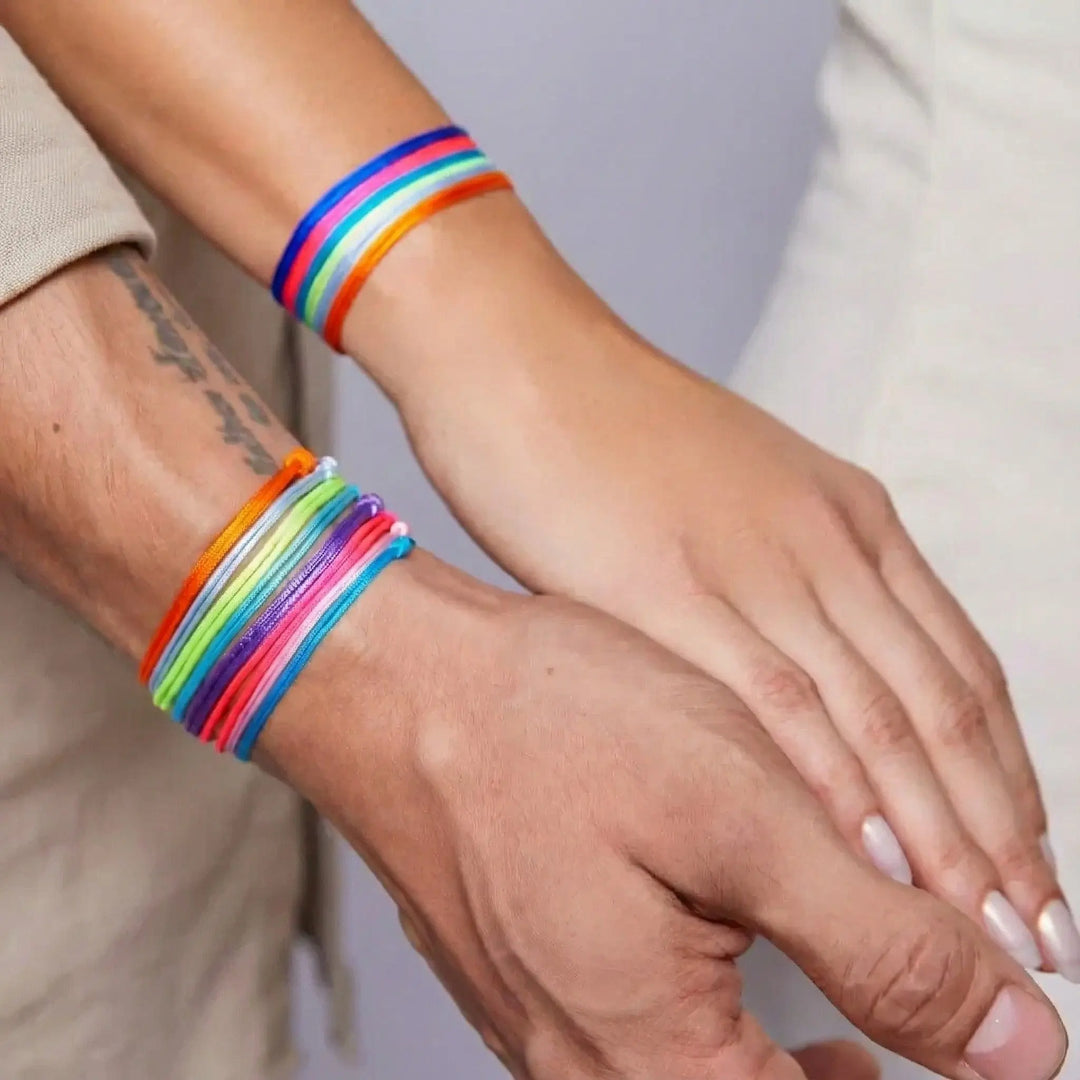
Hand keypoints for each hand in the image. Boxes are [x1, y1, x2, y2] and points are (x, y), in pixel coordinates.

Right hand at [263, 553, 1065, 1079]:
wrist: (395, 684)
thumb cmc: (546, 727)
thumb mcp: (745, 819)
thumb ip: (884, 943)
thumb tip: (1015, 1041)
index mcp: (654, 1062)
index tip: (969, 1045)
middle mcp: (585, 1070)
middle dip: (848, 1078)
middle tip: (910, 1041)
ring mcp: (541, 1029)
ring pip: (689, 1079)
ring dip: (778, 1052)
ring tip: (839, 1025)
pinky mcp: (520, 978)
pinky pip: (632, 1037)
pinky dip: (708, 1011)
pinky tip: (725, 949)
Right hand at [391, 304, 1068, 977]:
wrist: (520, 363)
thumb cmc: (610, 437)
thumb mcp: (732, 498)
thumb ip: (784, 583)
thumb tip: (811, 676)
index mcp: (845, 518)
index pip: (962, 669)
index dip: (1007, 778)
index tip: (1030, 864)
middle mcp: (821, 542)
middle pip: (941, 705)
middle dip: (996, 829)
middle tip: (1037, 928)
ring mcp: (751, 563)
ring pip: (878, 715)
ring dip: (938, 831)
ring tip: (980, 925)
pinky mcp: (667, 588)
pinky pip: (772, 700)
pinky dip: (830, 785)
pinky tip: (863, 858)